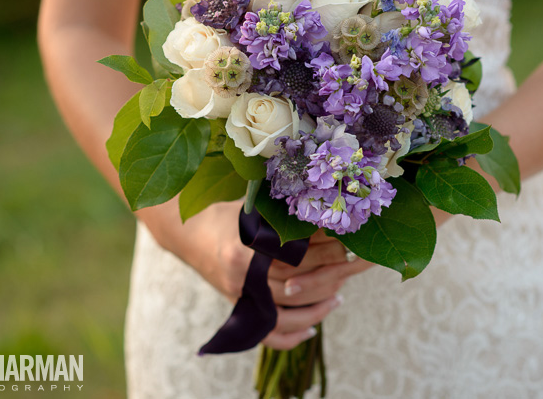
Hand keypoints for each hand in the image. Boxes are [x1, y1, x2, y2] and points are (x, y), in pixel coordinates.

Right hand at [140, 200, 371, 349]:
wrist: (188, 234)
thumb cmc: (226, 215)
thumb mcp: (255, 206)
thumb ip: (286, 212)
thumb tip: (330, 211)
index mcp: (249, 247)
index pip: (301, 255)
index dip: (330, 249)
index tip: (351, 242)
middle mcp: (245, 276)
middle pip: (300, 284)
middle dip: (332, 276)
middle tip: (354, 266)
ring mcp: (241, 297)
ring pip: (290, 311)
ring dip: (320, 305)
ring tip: (340, 295)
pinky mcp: (239, 309)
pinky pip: (269, 335)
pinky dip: (293, 336)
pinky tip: (314, 329)